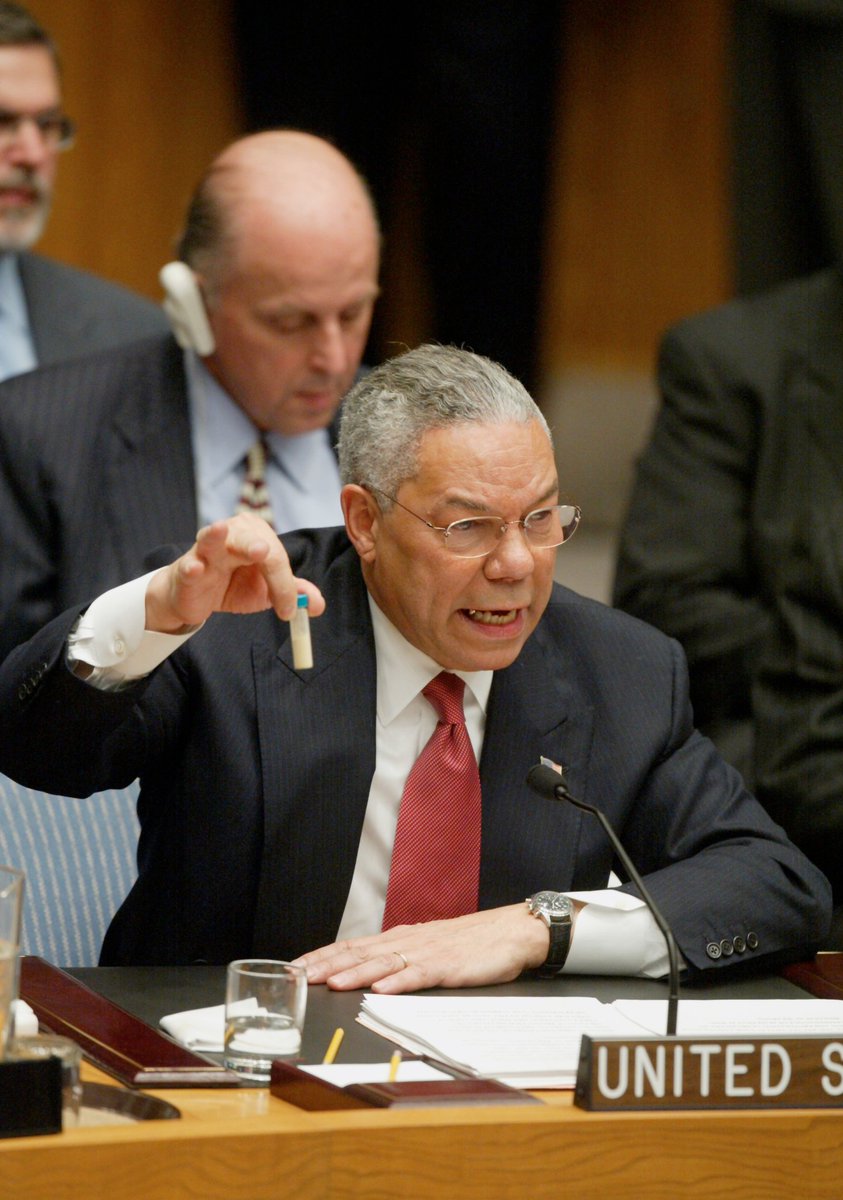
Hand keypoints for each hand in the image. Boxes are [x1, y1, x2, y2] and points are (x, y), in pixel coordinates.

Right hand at [144, 515, 324, 632]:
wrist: (197, 597)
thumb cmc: (234, 585)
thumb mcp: (267, 590)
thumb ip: (292, 593)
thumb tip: (317, 605)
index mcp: (257, 535)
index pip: (275, 556)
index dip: (284, 585)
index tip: (289, 612)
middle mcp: (233, 533)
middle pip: (249, 540)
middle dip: (257, 546)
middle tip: (264, 553)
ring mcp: (206, 549)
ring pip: (212, 539)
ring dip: (216, 536)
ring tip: (221, 529)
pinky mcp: (186, 568)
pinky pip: (188, 566)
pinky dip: (191, 567)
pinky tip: (195, 568)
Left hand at [292, 904, 549, 993]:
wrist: (512, 932)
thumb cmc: (472, 944)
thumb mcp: (429, 948)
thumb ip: (400, 958)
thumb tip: (368, 971)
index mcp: (401, 938)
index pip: (353, 945)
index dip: (323, 955)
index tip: (295, 965)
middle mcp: (408, 942)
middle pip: (360, 952)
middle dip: (326, 964)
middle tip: (297, 975)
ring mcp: (428, 953)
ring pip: (384, 963)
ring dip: (355, 973)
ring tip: (330, 982)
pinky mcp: (449, 966)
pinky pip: (420, 974)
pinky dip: (399, 982)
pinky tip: (382, 989)